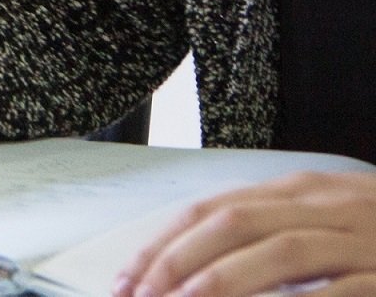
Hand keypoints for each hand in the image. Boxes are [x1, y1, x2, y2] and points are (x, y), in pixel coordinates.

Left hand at [116, 169, 375, 296]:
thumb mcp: (320, 221)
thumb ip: (267, 233)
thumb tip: (189, 268)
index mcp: (297, 191)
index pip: (212, 209)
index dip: (163, 245)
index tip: (126, 283)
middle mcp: (324, 205)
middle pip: (236, 223)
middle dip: (180, 262)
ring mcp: (361, 239)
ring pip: (285, 251)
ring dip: (229, 280)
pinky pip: (347, 287)